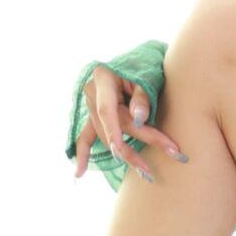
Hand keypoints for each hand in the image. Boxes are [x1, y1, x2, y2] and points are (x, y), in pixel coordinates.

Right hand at [74, 66, 188, 183]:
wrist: (137, 62)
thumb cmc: (144, 67)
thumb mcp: (146, 75)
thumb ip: (142, 97)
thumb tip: (139, 120)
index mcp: (103, 79)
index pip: (107, 110)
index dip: (114, 131)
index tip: (122, 149)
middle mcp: (92, 93)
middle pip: (113, 126)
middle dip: (134, 147)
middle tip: (155, 164)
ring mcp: (90, 105)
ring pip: (105, 135)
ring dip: (125, 155)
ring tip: (145, 173)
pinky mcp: (93, 116)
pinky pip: (85, 137)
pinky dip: (83, 154)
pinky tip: (79, 174)